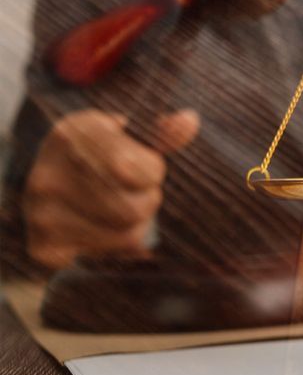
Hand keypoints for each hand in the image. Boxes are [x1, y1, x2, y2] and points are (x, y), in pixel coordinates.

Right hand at [22, 109, 199, 270]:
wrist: (46, 203)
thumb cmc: (99, 164)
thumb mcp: (127, 140)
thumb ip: (160, 135)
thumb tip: (189, 120)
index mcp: (73, 133)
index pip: (149, 170)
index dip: (153, 173)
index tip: (134, 168)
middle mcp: (48, 170)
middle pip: (140, 205)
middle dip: (145, 201)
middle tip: (125, 194)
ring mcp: (41, 211)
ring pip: (128, 231)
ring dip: (134, 226)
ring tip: (112, 212)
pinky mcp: (43, 245)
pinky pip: (108, 254)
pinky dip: (114, 248)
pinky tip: (96, 231)